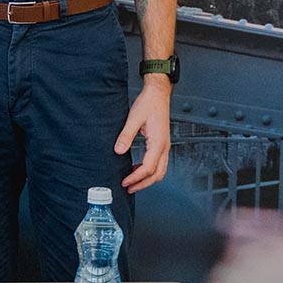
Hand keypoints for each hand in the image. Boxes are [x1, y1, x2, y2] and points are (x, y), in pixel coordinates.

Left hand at [115, 74, 171, 192]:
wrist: (158, 94)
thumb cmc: (149, 104)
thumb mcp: (134, 119)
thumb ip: (126, 136)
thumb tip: (118, 151)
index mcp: (158, 142)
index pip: (148, 168)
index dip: (136, 178)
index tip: (125, 182)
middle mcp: (164, 147)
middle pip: (157, 174)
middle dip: (143, 184)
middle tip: (129, 188)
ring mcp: (165, 146)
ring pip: (160, 171)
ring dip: (147, 179)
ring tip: (133, 182)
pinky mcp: (162, 144)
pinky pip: (159, 163)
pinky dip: (150, 171)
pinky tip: (138, 168)